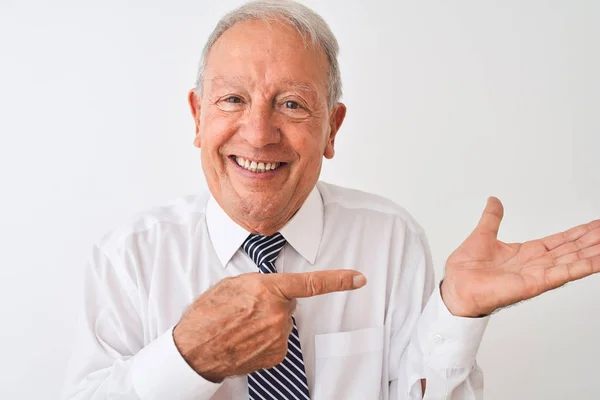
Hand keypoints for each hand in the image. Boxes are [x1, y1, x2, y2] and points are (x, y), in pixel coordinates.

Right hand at [173, 270, 365, 381]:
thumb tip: (270, 287)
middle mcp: (278, 313)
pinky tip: (245, 339)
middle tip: (246, 308)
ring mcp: (278, 336)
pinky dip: (264, 339)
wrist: (194, 351)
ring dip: (267, 322)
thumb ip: (258, 282)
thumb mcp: (230, 285)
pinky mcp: (276, 354)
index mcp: (268, 290)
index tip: (358, 278)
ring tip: (240, 325)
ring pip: (281, 323)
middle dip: (274, 302)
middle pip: (289, 303)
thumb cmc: (208, 315)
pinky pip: (277, 340)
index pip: (311, 283)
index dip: (338, 280)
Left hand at [441, 197, 599, 317]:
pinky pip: (564, 274)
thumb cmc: (466, 270)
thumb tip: (494, 201)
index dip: (578, 233)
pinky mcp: (535, 284)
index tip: (596, 225)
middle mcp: (536, 264)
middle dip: (592, 239)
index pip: (560, 241)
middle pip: (573, 249)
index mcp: (527, 253)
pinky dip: (583, 266)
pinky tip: (598, 259)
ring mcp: (538, 274)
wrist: (456, 287)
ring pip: (574, 260)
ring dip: (593, 251)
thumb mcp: (483, 234)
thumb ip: (492, 218)